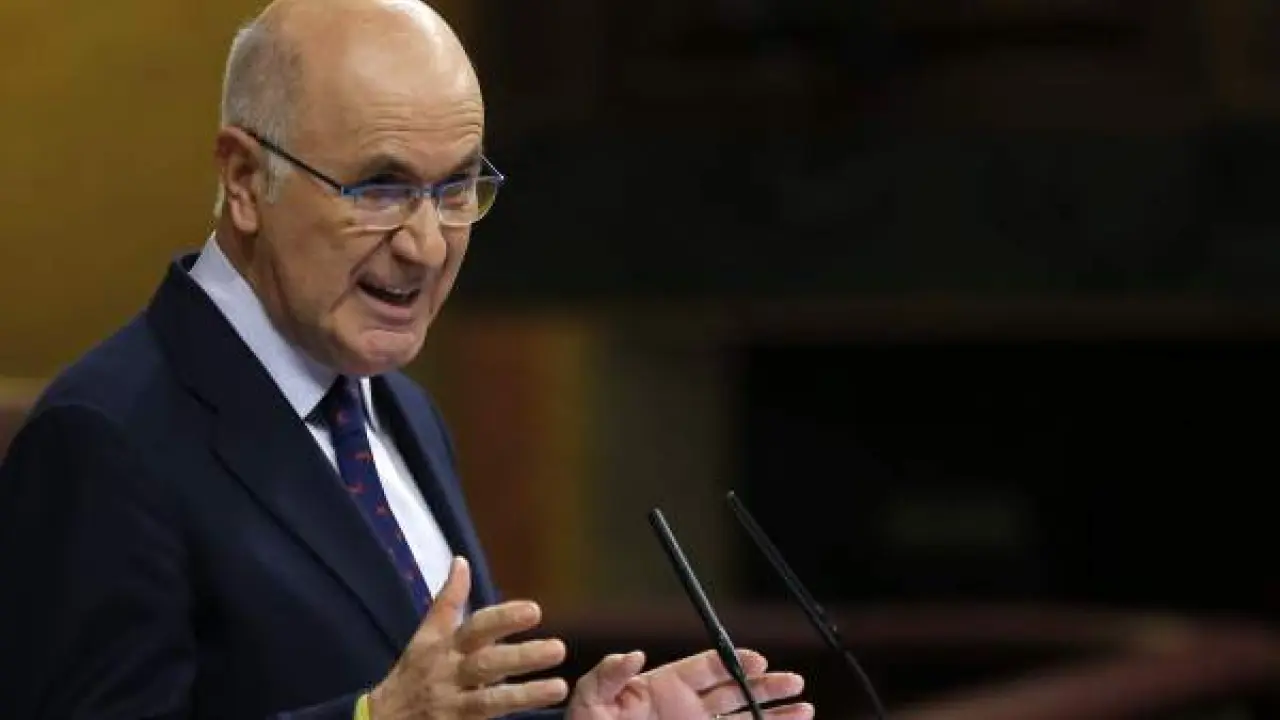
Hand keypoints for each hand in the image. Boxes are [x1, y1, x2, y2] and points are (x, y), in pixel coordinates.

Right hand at [368, 557, 568, 719]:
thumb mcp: (427, 635)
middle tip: (559, 648)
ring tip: (559, 687)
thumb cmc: (415, 672)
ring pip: (490, 701)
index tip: (535, 611)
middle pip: (486, 664)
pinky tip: (535, 716)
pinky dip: (508, 718)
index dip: (503, 619)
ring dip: (525, 695)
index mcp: (445, 646)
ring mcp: (454, 705)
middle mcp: (450, 673)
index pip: (476, 627)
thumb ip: (449, 601)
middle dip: (521, 656)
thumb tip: (461, 561)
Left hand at [566, 648, 812, 719]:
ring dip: (774, 713)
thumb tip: (633, 654)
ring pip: (744, 718)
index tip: (758, 661)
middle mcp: (686, 707)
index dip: (734, 661)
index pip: (707, 667)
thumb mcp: (589, 699)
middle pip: (736, 690)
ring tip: (805, 708)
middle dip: (767, 685)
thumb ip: (608, 674)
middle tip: (795, 682)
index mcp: (664, 686)